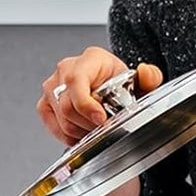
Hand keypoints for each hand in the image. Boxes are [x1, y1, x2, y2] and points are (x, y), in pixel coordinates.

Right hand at [37, 47, 164, 145]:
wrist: (109, 88)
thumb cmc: (120, 84)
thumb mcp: (140, 82)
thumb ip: (150, 77)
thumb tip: (146, 72)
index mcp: (90, 59)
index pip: (76, 81)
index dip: (86, 104)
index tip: (101, 120)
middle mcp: (66, 69)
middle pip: (67, 106)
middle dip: (87, 124)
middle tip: (104, 128)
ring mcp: (52, 86)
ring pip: (61, 119)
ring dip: (80, 131)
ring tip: (95, 130)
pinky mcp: (45, 103)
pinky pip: (53, 125)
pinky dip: (68, 136)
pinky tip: (82, 133)